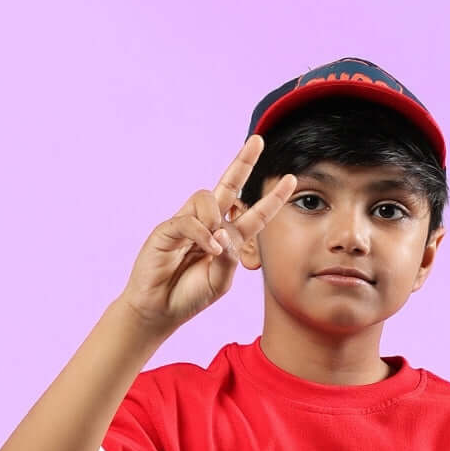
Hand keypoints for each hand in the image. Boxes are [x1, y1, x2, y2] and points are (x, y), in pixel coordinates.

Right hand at [119, 134, 295, 331]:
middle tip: (258, 140)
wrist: (159, 310)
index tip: (290, 179)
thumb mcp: (220, 282)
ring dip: (215, 220)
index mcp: (226, 238)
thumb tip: (224, 231)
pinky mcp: (167, 229)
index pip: (252, 214)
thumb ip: (230, 258)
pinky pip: (189, 220)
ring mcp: (187, 223)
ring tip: (213, 248)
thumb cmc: (190, 296)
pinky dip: (202, 234)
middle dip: (243, 162)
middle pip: (228, 185)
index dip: (271, 199)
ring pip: (207, 199)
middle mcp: (208, 224)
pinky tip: (208, 249)